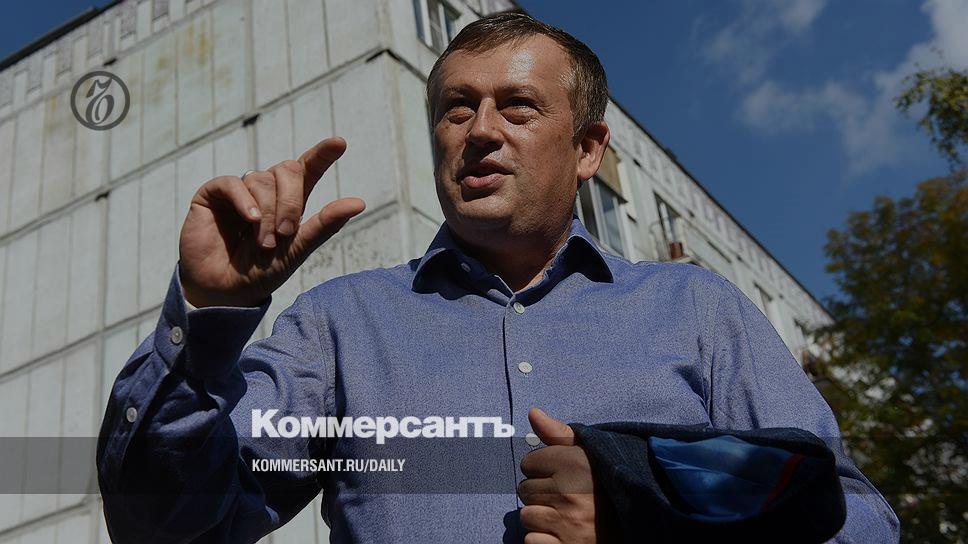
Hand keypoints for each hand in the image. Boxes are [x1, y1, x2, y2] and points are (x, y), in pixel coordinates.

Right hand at [178, 137, 364, 307]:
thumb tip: (360, 203)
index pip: (308, 168)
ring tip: (262, 243)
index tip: (339, 143)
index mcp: (290, 200)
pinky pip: (232, 183)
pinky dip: (244, 200)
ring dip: (267, 214)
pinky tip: (250, 219)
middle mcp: (265, 190)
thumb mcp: (297, 248)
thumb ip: (325, 224)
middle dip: (291, 201)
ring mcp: (239, 190)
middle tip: (285, 233)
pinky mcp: (212, 195)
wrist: (225, 292)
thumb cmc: (262, 272)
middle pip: (288, 170)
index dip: (322, 154)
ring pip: (261, 179)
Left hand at [517, 407, 603, 543]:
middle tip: (566, 498)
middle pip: (524, 489)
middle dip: (541, 493)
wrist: (638, 524)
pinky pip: (531, 540)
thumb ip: (558, 434)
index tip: (562, 476)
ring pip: (526, 515)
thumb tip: (533, 412)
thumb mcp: (589, 454)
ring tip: (565, 515)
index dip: (542, 469)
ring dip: (541, 517)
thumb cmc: (609, 486)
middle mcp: (569, 492)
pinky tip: (562, 533)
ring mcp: (567, 523)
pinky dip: (543, 540)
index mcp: (574, 464)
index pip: (528, 462)